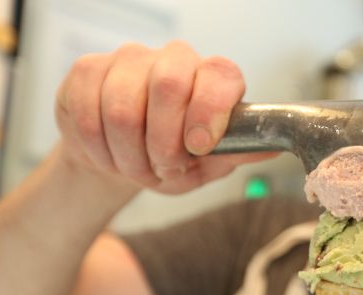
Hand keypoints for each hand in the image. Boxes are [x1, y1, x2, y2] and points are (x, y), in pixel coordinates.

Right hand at [54, 40, 275, 194]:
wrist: (120, 158)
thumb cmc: (170, 158)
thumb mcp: (208, 163)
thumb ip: (236, 152)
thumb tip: (274, 148)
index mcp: (213, 78)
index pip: (220, 76)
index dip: (209, 112)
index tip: (198, 147)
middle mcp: (175, 59)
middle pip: (169, 85)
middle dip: (163, 143)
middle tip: (163, 168)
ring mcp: (130, 60)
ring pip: (124, 107)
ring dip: (129, 155)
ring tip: (137, 168)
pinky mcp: (89, 70)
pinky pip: (88, 112)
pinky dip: (99, 149)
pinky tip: (109, 156)